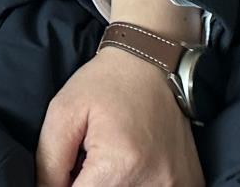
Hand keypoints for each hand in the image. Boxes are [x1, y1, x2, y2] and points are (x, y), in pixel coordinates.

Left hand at [36, 47, 202, 186]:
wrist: (154, 64)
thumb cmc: (106, 84)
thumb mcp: (63, 112)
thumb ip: (50, 162)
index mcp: (120, 167)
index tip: (65, 171)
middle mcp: (155, 184)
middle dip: (88, 185)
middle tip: (85, 161)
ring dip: (110, 184)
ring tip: (107, 161)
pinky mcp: (190, 184)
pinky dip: (135, 183)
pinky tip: (130, 164)